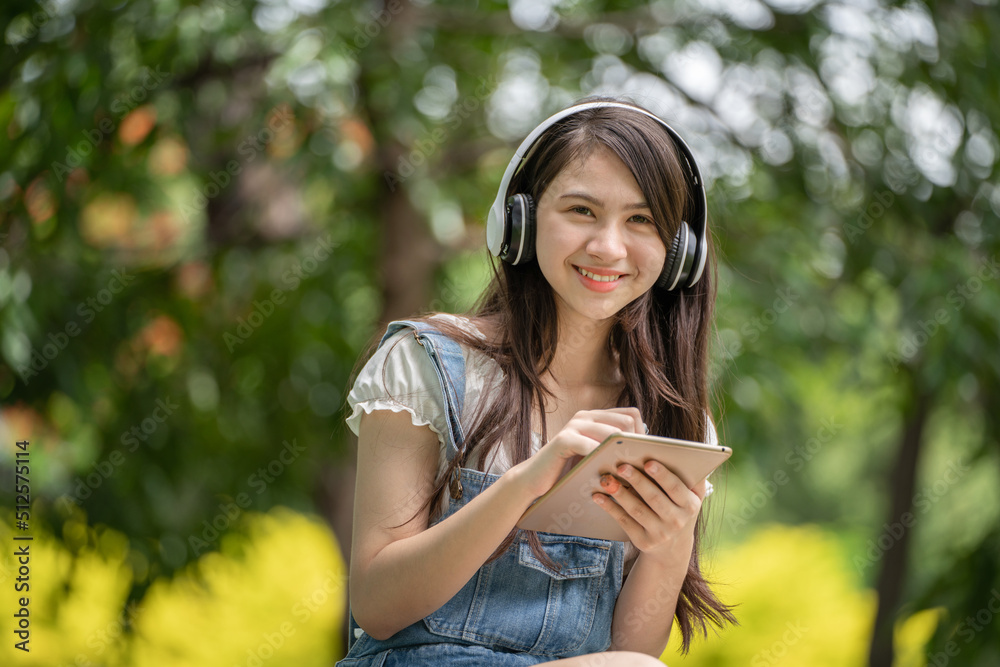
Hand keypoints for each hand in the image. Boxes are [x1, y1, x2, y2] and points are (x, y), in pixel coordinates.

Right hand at [508, 407, 642, 499]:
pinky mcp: (563, 440)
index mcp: (596, 417)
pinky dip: (602, 460)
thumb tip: (647, 451)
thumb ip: (614, 448)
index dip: (642, 435)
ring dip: (622, 454)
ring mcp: (574, 425)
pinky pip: (591, 446)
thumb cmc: (569, 471)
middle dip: (635, 444)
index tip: (641, 456)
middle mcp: (586, 416)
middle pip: (627, 421)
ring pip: (612, 432)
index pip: (632, 414)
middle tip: (635, 466)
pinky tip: (606, 474)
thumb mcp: (595, 456)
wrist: (535, 479)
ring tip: (626, 473)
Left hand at [592, 460, 705, 563]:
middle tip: (621, 467)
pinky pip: (625, 522)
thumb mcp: (692, 497)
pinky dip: (611, 508)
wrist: (673, 548)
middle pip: (654, 498)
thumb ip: (691, 478)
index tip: (648, 462)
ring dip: (620, 494)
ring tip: (606, 480)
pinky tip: (599, 497)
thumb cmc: (679, 510)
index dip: (662, 475)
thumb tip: (684, 454)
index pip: (675, 488)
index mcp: (690, 506)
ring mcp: (660, 534)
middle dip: (637, 481)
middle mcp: (677, 521)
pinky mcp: (644, 541)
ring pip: (637, 510)